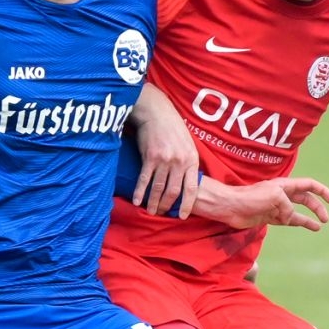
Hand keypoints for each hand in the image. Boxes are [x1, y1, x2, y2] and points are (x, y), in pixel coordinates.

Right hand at [128, 85, 200, 217]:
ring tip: (150, 211)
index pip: (191, 188)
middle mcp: (179, 161)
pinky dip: (140, 191)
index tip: (182, 216)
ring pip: (159, 187)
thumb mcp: (188, 144)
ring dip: (153, 202)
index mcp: (191, 159)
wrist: (157, 112)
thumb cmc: (172, 127)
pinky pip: (145, 179)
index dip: (187, 204)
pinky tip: (137, 201)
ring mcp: (165, 160)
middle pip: (174, 191)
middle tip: (160, 214)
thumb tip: (188, 179)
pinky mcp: (150, 157)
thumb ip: (188, 162)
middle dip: (167, 205)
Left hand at [193, 176, 328, 230]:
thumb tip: (291, 218)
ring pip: (298, 211)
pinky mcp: (269, 217)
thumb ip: (288, 206)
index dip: (322, 191)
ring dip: (309, 217)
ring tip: (320, 225)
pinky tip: (306, 227)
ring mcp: (276, 206)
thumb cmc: (250, 198)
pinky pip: (288, 220)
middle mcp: (282, 194)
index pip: (309, 185)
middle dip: (317, 207)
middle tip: (326, 218)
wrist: (230, 207)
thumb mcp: (274, 197)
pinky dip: (298, 223)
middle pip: (305, 199)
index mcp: (285, 185)